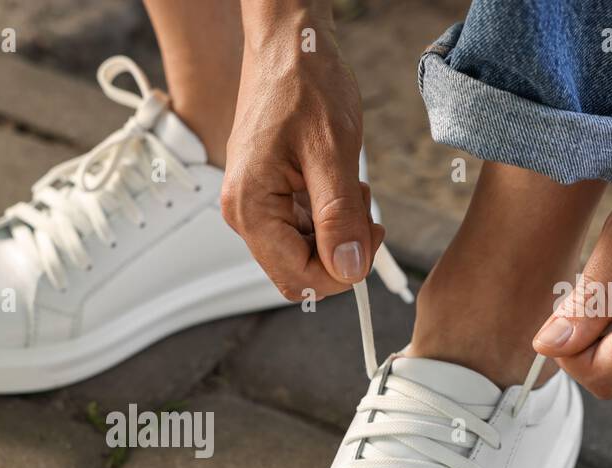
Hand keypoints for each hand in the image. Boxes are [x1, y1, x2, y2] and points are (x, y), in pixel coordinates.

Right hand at [220, 8, 382, 300]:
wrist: (288, 46)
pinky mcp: (263, 195)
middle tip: (365, 215)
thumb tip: (347, 268)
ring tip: (350, 188)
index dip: (340, 272)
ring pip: (299, 252)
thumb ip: (339, 217)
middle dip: (337, 253)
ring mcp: (250, 204)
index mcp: (251, 206)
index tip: (370, 241)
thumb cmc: (304, 84)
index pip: (297, 277)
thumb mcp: (333, 152)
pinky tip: (338, 184)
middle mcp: (242, 212)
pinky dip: (325, 216)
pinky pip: (297, 228)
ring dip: (334, 233)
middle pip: (295, 271)